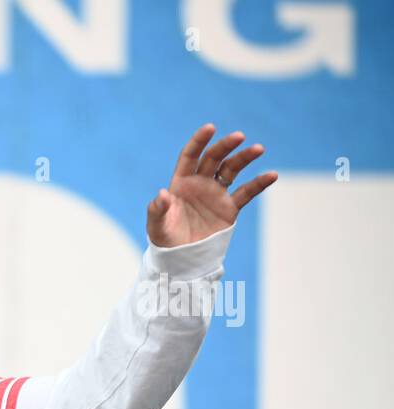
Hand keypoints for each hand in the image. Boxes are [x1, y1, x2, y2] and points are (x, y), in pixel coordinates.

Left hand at [147, 123, 277, 247]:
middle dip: (225, 146)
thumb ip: (157, 210)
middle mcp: (200, 183)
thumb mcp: (156, 226)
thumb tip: (161, 194)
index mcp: (181, 183)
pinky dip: (259, 184)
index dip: (199, 141)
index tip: (210, 127)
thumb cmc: (165, 240)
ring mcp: (216, 194)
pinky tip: (272, 175)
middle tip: (239, 136)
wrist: (181, 259)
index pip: (190, 156)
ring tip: (258, 149)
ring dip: (245, 158)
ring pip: (232, 170)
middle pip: (214, 158)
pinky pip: (246, 192)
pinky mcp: (229, 208)